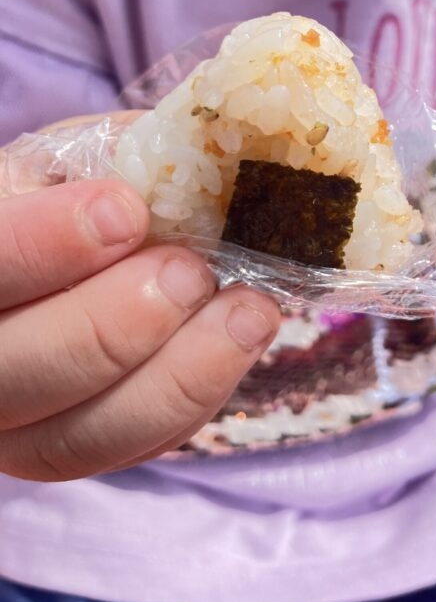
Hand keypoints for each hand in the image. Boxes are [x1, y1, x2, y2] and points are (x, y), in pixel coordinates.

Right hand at [0, 178, 279, 480]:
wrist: (76, 253)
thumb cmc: (76, 194)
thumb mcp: (83, 158)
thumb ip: (124, 159)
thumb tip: (205, 153)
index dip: (44, 245)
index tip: (126, 211)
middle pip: (15, 372)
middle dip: (115, 324)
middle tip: (192, 272)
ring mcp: (15, 418)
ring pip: (75, 438)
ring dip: (176, 377)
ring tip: (248, 311)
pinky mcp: (73, 446)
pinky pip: (131, 448)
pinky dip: (193, 399)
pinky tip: (239, 342)